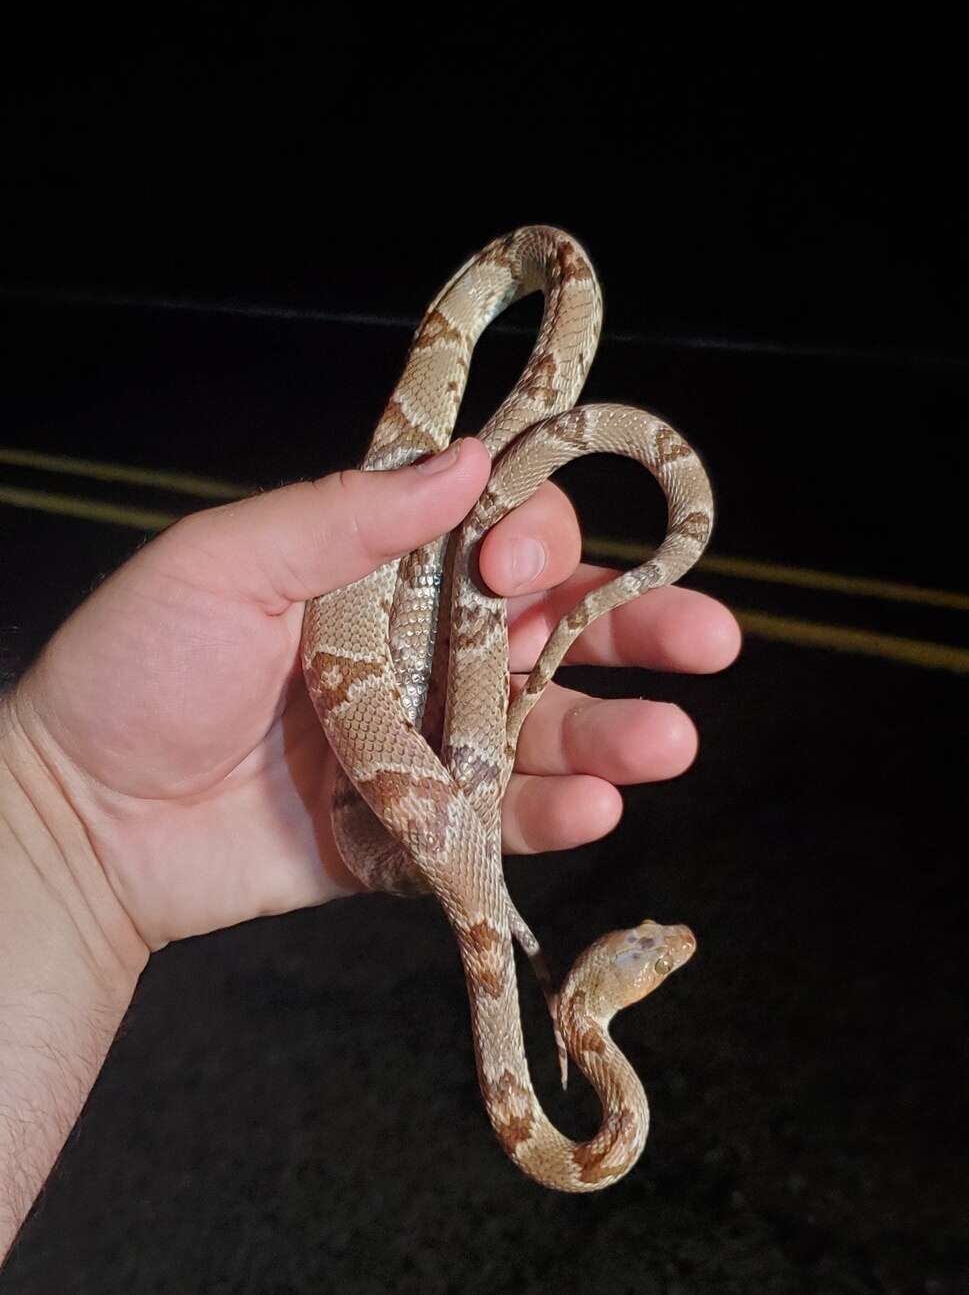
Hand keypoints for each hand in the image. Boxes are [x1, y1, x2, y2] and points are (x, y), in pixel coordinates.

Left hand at [9, 440, 739, 950]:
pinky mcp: (409, 835)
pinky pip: (496, 824)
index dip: (537, 540)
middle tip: (709, 640)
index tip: (517, 565)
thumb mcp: (225, 565)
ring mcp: (420, 747)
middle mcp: (416, 652)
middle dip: (637, 628)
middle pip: (554, 632)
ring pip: (543, 732)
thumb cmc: (133, 672)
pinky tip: (595, 809)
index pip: (497, 537)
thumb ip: (347, 516)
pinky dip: (550, 818)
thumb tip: (467, 459)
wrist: (75, 821)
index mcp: (379, 573)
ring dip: (613, 733)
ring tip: (668, 742)